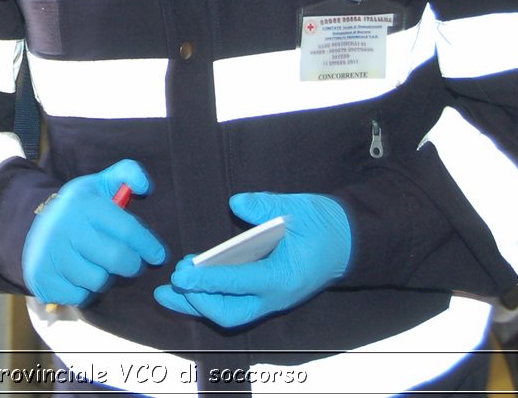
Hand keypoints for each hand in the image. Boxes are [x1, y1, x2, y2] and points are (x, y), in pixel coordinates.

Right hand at [21, 159, 165, 305]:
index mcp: (83, 204)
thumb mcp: (99, 184)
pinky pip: (80, 297)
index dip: (148, 246)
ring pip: (99, 281)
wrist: (31, 226)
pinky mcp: (42, 278)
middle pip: (117, 260)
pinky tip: (79, 276)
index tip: (158, 255)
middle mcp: (65, 228)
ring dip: (105, 277)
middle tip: (132, 263)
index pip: (127, 230)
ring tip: (98, 265)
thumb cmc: (78, 209)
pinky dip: (84, 291)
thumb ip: (127, 174)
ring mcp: (51, 255)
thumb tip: (144, 186)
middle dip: (132, 265)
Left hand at [154, 192, 350, 327]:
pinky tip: (189, 288)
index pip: (238, 283)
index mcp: (284, 276)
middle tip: (172, 283)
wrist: (349, 241)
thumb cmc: (323, 224)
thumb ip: (265, 206)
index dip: (207, 280)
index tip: (181, 273)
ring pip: (230, 314)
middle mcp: (276, 296)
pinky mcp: (267, 296)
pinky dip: (210, 299)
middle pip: (230, 314)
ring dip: (198, 305)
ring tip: (167, 292)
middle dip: (197, 302)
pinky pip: (234, 305)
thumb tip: (237, 203)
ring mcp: (272, 300)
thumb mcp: (297, 208)